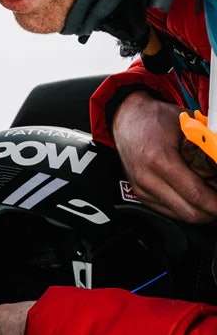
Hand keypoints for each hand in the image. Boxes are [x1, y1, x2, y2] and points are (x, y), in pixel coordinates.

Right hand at [113, 93, 216, 222]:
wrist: (127, 119)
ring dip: (200, 212)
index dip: (216, 203)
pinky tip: (194, 197)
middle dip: (211, 212)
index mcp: (159, 159)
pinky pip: (169, 211)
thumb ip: (208, 145)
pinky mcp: (140, 194)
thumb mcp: (187, 126)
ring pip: (180, 216)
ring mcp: (142, 188)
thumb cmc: (155, 118)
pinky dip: (186, 208)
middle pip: (189, 212)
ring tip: (210, 199)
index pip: (196, 194)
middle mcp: (147, 177)